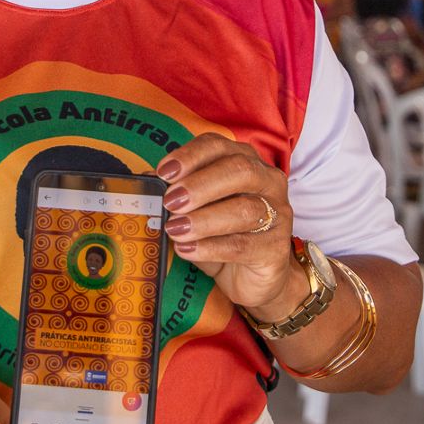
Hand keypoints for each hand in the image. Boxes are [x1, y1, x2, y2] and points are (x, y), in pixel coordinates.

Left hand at [157, 134, 303, 322]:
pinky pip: (244, 244)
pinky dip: (211, 247)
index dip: (191, 156)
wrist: (254, 276)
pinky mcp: (276, 247)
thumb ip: (177, 194)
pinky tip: (188, 249)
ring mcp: (277, 213)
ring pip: (244, 209)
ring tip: (175, 229)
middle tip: (170, 201)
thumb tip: (146, 181)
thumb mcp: (197, 211)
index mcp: (246, 161)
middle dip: (200, 184)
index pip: (219, 147)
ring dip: (204, 219)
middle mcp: (267, 181)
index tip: (164, 172)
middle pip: (239, 170)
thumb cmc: (222, 234)